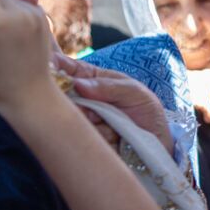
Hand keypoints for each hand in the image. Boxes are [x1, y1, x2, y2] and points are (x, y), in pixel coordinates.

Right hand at [54, 55, 173, 154]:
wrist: (158, 143)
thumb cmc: (146, 111)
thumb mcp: (135, 92)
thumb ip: (109, 86)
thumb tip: (79, 84)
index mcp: (91, 79)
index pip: (66, 67)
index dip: (54, 66)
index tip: (51, 68)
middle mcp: (81, 99)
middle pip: (60, 95)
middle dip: (76, 101)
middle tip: (94, 109)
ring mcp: (81, 120)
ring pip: (70, 117)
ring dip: (92, 120)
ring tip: (113, 122)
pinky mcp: (84, 140)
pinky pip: (81, 137)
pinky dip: (101, 135)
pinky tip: (116, 135)